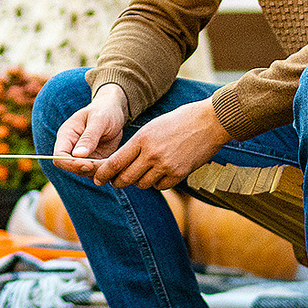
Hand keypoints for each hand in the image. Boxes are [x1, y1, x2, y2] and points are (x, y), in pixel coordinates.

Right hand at [52, 83, 130, 176]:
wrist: (114, 111)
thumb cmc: (105, 111)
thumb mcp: (99, 120)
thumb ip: (89, 137)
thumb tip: (77, 155)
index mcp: (66, 135)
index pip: (59, 156)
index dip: (71, 164)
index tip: (89, 164)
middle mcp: (71, 147)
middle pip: (71, 167)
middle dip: (87, 168)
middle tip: (106, 162)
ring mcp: (82, 155)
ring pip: (84, 172)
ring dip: (97, 171)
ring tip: (111, 160)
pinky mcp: (94, 160)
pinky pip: (95, 172)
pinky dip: (104, 171)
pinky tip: (113, 162)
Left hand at [100, 99, 227, 189]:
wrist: (210, 122)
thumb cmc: (179, 121)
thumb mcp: (152, 127)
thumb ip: (137, 145)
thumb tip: (121, 163)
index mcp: (142, 139)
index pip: (115, 162)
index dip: (103, 174)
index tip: (97, 179)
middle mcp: (152, 155)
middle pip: (125, 178)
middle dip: (118, 182)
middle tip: (115, 181)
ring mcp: (166, 166)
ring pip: (142, 184)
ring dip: (139, 181)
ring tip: (143, 171)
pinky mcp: (179, 174)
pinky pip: (160, 186)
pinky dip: (157, 183)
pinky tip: (160, 173)